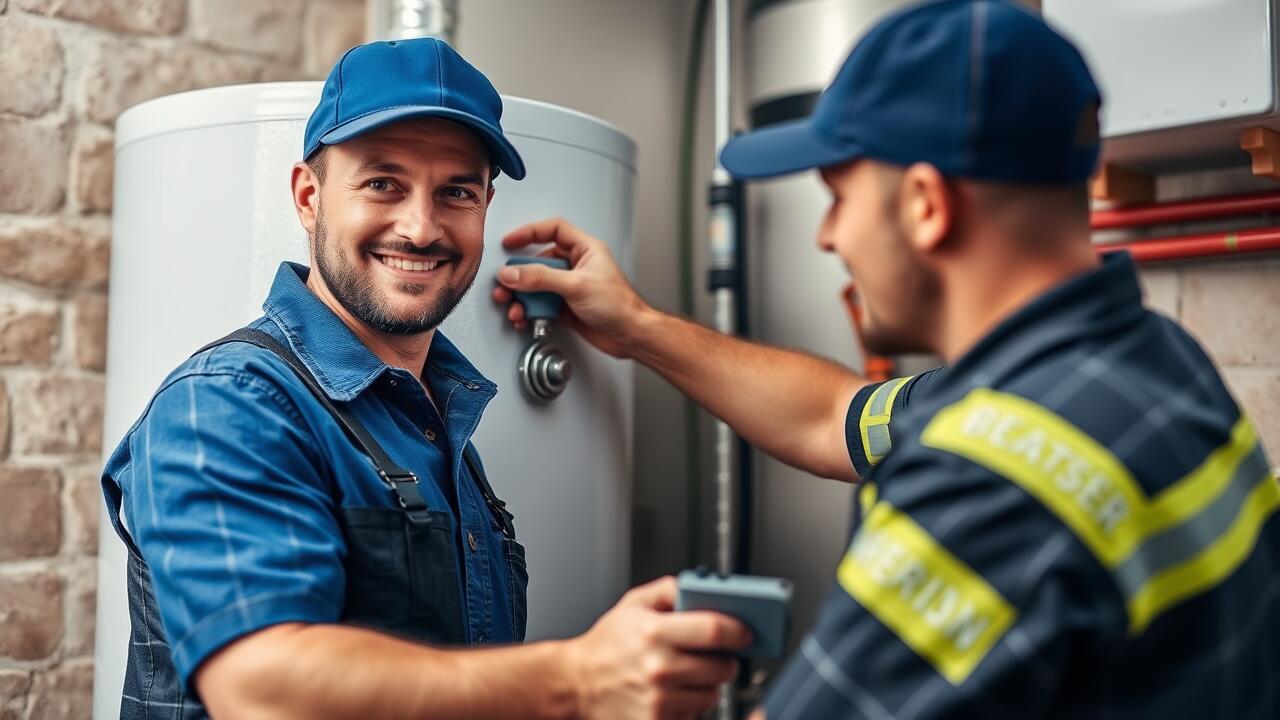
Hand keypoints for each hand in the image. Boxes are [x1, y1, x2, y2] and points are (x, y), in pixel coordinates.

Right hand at [493, 218, 651, 358]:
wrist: (632, 336)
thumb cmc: (620, 306)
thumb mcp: (576, 285)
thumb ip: (541, 278)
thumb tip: (513, 273)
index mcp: (585, 250)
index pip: (553, 230)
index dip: (530, 233)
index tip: (510, 242)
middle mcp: (577, 267)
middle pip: (539, 262)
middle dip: (519, 275)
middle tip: (505, 285)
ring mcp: (570, 288)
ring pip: (537, 287)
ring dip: (522, 298)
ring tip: (514, 307)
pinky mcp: (567, 308)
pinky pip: (541, 306)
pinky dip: (530, 312)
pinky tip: (526, 318)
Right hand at [563, 576, 750, 719]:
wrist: (578, 682)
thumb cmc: (608, 643)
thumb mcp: (634, 603)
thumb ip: (670, 589)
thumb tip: (701, 587)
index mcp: (654, 632)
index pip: (715, 631)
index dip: (738, 631)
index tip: (745, 633)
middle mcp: (659, 668)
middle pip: (721, 667)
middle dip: (726, 659)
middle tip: (715, 654)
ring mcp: (659, 700)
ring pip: (712, 693)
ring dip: (708, 683)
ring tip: (687, 672)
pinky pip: (694, 713)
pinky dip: (690, 703)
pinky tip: (674, 691)